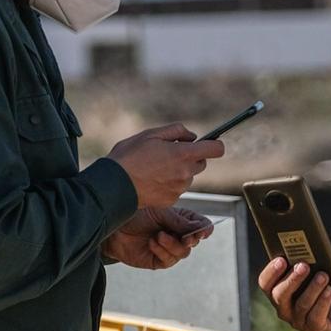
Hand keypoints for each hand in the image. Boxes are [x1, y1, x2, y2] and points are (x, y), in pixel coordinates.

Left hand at [102, 207, 212, 269]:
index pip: (200, 225)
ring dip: (173, 244)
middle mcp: (176, 235)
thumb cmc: (135, 216)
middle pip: (194, 241)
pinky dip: (162, 251)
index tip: (204, 231)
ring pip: (183, 252)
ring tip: (159, 235)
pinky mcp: (157, 260)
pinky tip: (152, 242)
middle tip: (186, 237)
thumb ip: (180, 221)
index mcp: (180, 220)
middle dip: (191, 239)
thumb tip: (202, 228)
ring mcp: (167, 249)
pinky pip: (168, 260)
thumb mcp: (160, 213)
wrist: (113, 228)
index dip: (204, 229)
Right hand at [105, 124, 224, 208]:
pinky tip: (152, 180)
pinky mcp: (171, 200)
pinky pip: (177, 188)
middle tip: (170, 153)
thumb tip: (192, 136)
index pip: (216, 149)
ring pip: (188, 176)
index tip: (209, 143)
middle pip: (201, 163)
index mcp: (183, 154)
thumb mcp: (150, 134)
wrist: (114, 186)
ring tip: (155, 168)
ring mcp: (179, 189)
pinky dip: (169, 183)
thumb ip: (176, 131)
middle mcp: (185, 173)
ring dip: (179, 171)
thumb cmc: (129, 157)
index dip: (215, 144)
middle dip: (191, 157)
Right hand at [256, 256, 330, 330]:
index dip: (271, 272)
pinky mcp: (315, 327)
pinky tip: (330, 290)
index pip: (265, 284)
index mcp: (276, 292)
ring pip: (302, 305)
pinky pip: (316, 316)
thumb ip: (303, 264)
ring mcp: (298, 320)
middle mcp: (283, 308)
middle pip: (280, 295)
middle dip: (292, 280)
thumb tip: (304, 250)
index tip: (281, 259)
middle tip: (303, 265)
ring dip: (312, 288)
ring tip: (323, 275)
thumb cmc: (322, 284)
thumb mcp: (312, 273)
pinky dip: (323, 302)